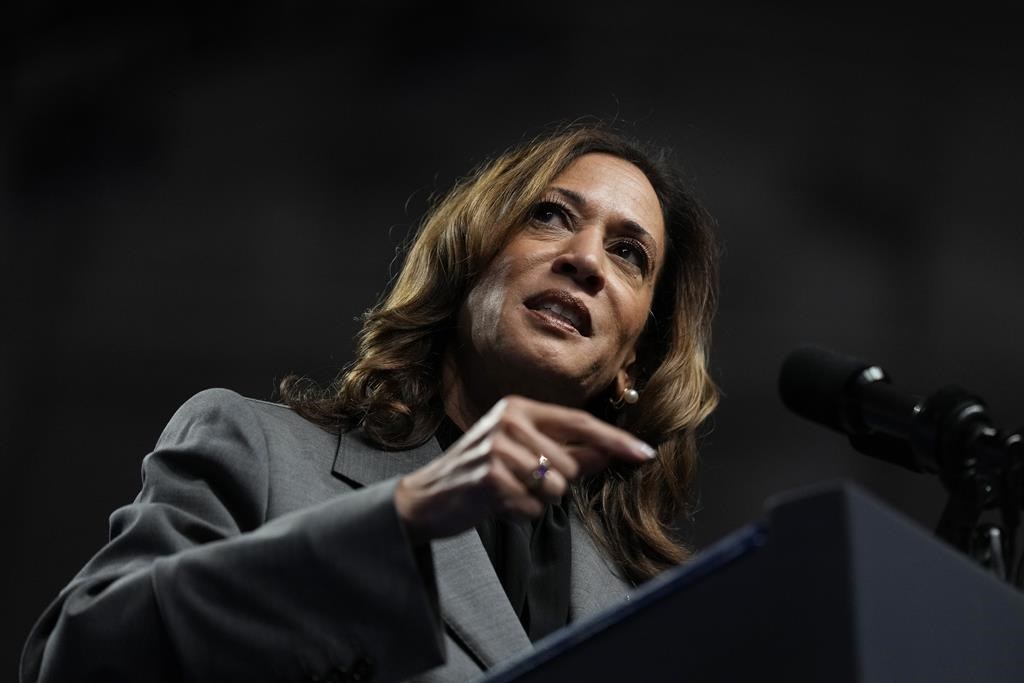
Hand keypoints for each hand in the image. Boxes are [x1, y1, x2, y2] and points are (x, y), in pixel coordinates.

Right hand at [394, 395, 656, 545]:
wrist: (425, 498)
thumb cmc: (480, 475)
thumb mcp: (523, 456)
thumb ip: (567, 453)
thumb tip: (609, 454)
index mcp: (519, 408)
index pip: (580, 423)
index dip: (616, 440)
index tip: (646, 453)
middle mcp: (509, 420)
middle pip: (570, 465)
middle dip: (554, 485)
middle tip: (519, 484)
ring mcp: (497, 447)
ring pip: (555, 488)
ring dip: (536, 501)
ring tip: (506, 493)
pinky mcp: (490, 476)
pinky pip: (532, 507)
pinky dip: (519, 514)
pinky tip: (495, 505)